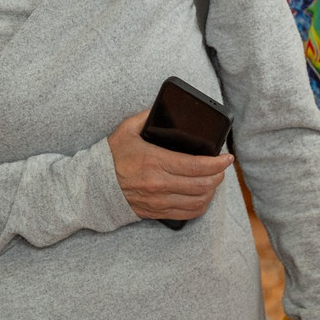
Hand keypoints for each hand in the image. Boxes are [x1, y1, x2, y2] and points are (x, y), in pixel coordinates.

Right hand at [106, 111, 233, 222]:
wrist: (92, 187)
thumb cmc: (111, 157)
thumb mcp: (127, 130)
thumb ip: (148, 116)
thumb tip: (165, 106)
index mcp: (155, 161)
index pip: (196, 165)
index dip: (217, 163)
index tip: (227, 157)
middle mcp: (159, 184)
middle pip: (202, 184)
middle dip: (219, 175)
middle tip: (222, 167)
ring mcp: (159, 201)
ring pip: (199, 201)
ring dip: (212, 190)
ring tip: (214, 179)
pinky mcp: (158, 212)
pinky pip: (189, 213)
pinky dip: (201, 205)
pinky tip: (203, 195)